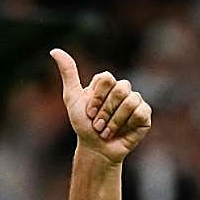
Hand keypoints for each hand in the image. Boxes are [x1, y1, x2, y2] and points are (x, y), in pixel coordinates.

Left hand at [50, 49, 151, 163]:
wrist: (96, 149)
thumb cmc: (84, 125)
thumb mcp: (72, 98)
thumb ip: (68, 73)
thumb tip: (54, 50)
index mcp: (107, 83)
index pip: (107, 78)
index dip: (97, 97)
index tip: (89, 112)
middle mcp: (122, 89)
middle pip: (120, 88)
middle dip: (106, 111)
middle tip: (97, 125)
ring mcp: (135, 101)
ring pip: (130, 102)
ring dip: (114, 121)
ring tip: (107, 131)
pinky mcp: (145, 115)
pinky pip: (140, 113)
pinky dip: (127, 125)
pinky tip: (122, 132)